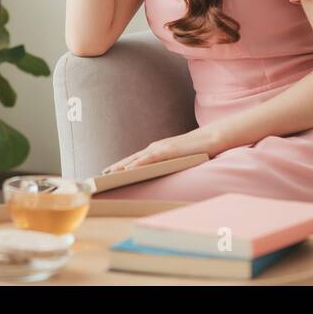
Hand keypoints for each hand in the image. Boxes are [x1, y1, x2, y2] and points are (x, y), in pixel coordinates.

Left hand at [100, 128, 219, 173]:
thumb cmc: (196, 150)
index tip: (107, 172)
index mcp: (157, 149)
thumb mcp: (178, 159)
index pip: (135, 158)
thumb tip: (161, 175)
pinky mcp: (168, 151)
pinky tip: (128, 169)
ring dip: (121, 166)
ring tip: (108, 174)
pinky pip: (150, 159)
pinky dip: (138, 164)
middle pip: (131, 158)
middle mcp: (155, 147)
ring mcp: (161, 148)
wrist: (212, 138)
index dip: (120, 165)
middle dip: (115, 167)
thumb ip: (168, 164)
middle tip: (100, 175)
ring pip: (136, 158)